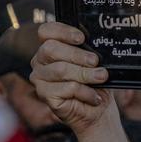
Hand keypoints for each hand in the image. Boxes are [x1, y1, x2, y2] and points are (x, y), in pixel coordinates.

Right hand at [30, 22, 135, 141]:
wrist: (98, 110)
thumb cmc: (95, 81)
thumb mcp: (95, 61)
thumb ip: (90, 49)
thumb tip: (97, 41)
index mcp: (50, 46)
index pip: (46, 31)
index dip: (62, 31)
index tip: (81, 38)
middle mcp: (40, 60)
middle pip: (51, 49)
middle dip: (77, 54)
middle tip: (95, 61)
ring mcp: (39, 78)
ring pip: (61, 69)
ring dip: (85, 74)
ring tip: (101, 77)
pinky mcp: (45, 95)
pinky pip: (66, 88)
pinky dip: (85, 92)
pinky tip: (94, 96)